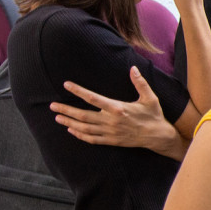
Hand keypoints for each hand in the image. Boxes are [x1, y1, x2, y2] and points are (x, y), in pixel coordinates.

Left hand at [52, 67, 178, 152]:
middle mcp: (111, 121)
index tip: (67, 85)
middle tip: (52, 106)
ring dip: (69, 122)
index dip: (79, 91)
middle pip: (83, 115)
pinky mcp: (112, 141)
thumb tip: (133, 68)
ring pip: (84, 128)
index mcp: (118, 108)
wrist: (158, 136)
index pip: (93, 98)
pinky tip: (71, 130)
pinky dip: (80, 135)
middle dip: (66, 110)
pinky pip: (92, 139)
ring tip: (57, 117)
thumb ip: (140, 83)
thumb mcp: (150, 98)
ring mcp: (110, 133)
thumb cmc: (154, 115)